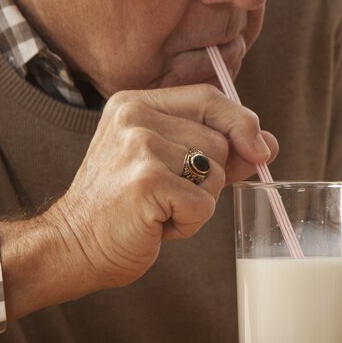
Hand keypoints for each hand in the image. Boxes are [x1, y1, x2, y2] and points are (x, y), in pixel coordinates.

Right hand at [0, 84, 276, 316]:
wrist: (73, 245)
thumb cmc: (125, 207)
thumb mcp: (168, 164)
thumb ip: (215, 148)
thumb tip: (268, 144)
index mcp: (136, 103)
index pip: (209, 97)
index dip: (242, 123)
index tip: (261, 150)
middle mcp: (135, 117)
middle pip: (219, 140)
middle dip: (209, 177)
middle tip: (168, 194)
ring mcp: (139, 147)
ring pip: (215, 174)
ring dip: (198, 203)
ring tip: (159, 208)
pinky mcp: (146, 182)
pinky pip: (204, 204)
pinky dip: (190, 223)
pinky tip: (156, 224)